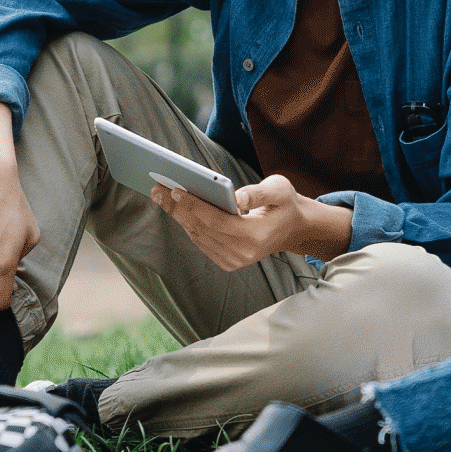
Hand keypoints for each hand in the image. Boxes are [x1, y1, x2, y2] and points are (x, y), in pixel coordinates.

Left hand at [149, 173, 347, 272]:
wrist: (292, 229)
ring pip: (198, 236)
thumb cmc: (284, 204)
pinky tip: (175, 208)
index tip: (176, 190)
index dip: (195, 206)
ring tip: (161, 195)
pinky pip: (202, 242)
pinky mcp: (228, 262)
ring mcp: (234, 260)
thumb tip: (237, 197)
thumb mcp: (280, 190)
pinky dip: (187, 224)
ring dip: (178, 216)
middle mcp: (243, 253)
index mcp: (256, 236)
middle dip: (178, 208)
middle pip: (202, 229)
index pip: (217, 221)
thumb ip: (259, 193)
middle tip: (158, 189)